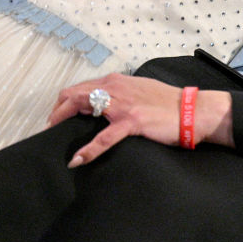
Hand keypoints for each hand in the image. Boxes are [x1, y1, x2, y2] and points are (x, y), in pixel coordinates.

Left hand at [48, 73, 233, 167]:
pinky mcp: (132, 121)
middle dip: (57, 110)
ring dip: (62, 120)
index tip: (58, 116)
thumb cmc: (168, 103)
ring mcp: (123, 104)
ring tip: (53, 135)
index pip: (81, 87)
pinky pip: (104, 137)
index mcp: (117, 81)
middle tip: (51, 127)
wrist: (191, 110)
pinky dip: (89, 150)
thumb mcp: (140, 91)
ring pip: (82, 105)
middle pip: (74, 93)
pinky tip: (78, 160)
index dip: (64, 101)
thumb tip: (105, 103)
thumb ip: (121, 94)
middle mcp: (116, 87)